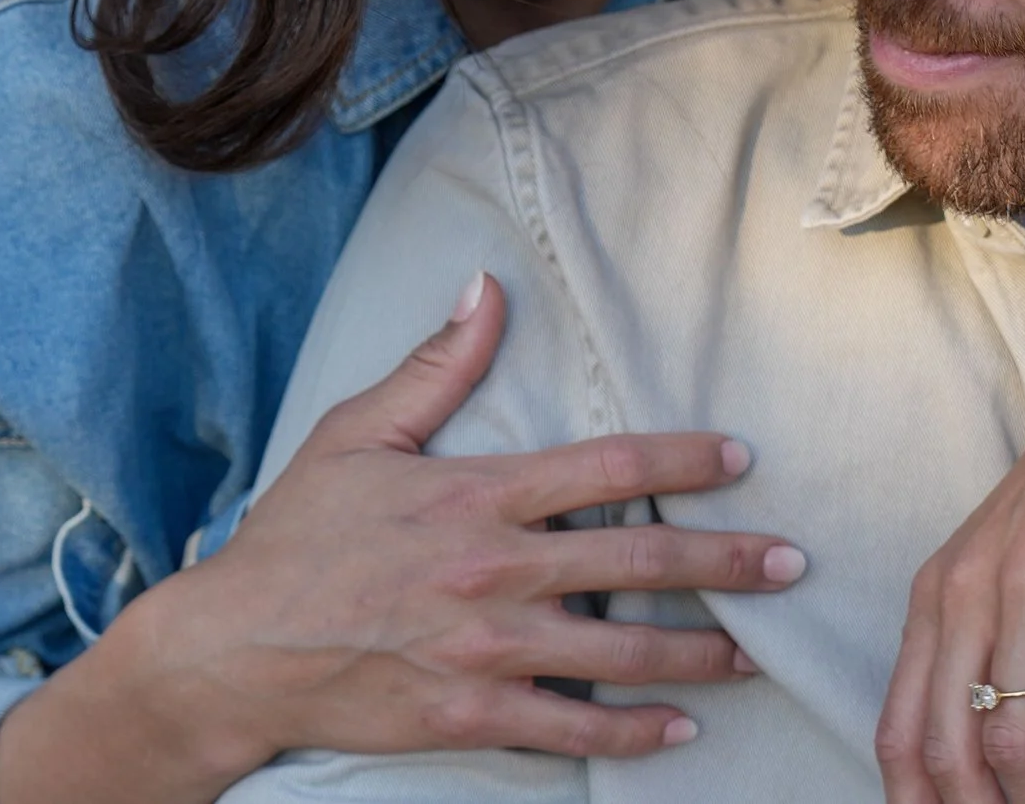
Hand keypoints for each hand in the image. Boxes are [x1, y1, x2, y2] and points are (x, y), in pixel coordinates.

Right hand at [0, 274, 804, 803]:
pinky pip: (569, 731)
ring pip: (620, 652)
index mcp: (477, 495)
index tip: (740, 457)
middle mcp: (496, 572)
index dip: (682, 459)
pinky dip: (630, 734)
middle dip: (726, 563)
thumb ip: (437, 366)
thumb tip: (487, 289)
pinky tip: (678, 732)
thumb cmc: (296, 536)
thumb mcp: (359, 434)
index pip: (605, 467)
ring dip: (699, 654)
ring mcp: (487, 650)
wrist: (234, 648)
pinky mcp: (469, 714)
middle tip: (790, 565)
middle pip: (637, 561)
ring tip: (757, 652)